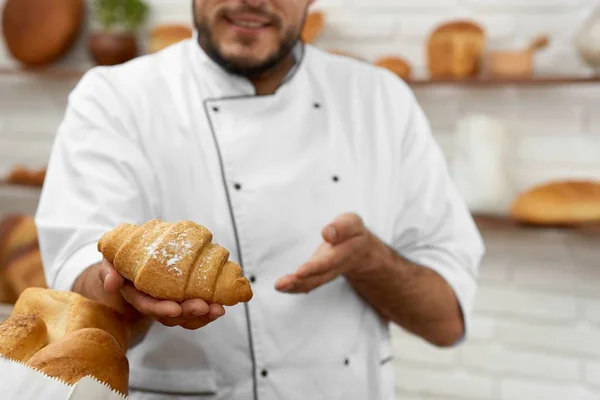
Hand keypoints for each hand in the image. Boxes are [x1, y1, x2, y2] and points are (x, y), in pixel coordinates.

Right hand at [100, 260, 224, 329]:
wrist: (131, 265)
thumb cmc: (121, 264)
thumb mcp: (109, 265)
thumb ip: (108, 272)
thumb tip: (111, 283)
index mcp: (137, 296)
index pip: (148, 306)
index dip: (161, 309)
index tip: (175, 308)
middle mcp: (155, 304)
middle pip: (172, 315)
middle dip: (188, 312)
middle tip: (204, 306)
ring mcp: (170, 303)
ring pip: (186, 316)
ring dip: (203, 315)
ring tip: (218, 309)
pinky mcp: (183, 299)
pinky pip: (196, 309)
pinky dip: (208, 310)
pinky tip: (221, 304)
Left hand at [275, 213, 378, 293]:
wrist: (362, 253)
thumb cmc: (352, 232)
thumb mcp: (352, 223)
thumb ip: (341, 228)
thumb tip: (327, 233)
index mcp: (348, 250)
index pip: (332, 259)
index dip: (317, 266)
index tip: (300, 271)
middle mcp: (338, 265)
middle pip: (322, 274)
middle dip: (305, 277)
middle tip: (287, 280)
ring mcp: (329, 273)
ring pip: (314, 282)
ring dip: (296, 285)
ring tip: (279, 285)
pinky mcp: (320, 276)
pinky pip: (308, 285)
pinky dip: (294, 288)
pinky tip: (281, 287)